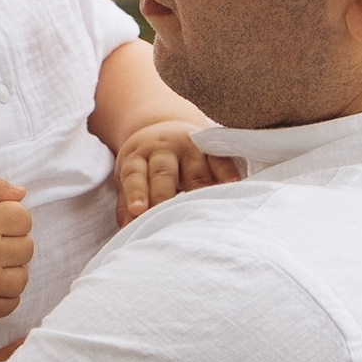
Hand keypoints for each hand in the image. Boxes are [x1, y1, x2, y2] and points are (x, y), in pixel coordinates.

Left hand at [115, 122, 241, 223]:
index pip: (135, 175)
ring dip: (201, 189)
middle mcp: (163, 150)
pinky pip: (220, 159)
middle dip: (166, 196)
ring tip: (206, 209)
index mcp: (137, 158)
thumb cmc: (144, 165)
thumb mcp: (127, 178)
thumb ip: (126, 205)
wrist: (162, 128)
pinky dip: (227, 171)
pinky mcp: (210, 148)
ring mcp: (188, 148)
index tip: (138, 210)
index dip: (136, 192)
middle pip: (164, 172)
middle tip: (170, 217)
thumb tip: (126, 233)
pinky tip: (234, 183)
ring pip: (195, 170)